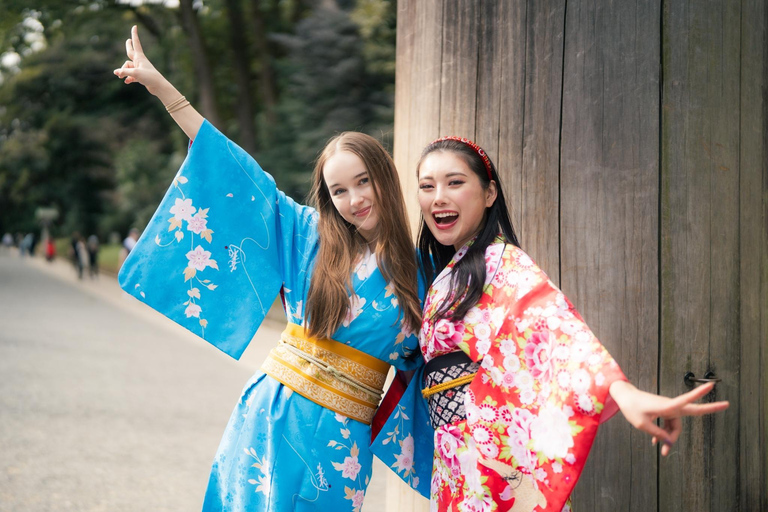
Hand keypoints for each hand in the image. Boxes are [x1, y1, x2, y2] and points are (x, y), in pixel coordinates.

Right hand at [113, 26, 173, 101]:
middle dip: (129, 46)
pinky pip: (131, 76)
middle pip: (131, 52)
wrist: (159, 86)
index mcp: (140, 57)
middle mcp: (140, 62)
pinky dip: (128, 78)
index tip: (135, 26)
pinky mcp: (141, 76)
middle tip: (128, 40)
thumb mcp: (135, 74)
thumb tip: (116, 72)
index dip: (134, 34)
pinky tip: (126, 82)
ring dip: (124, 72)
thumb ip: (124, 72)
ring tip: (120, 77)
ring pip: (128, 67)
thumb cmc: (149, 78)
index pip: (136, 43)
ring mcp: (140, 69)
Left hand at [609, 380, 728, 455]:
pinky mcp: (664, 412)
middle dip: (709, 409)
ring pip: (676, 426)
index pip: (686, 399)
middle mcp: (671, 406)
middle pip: (693, 411)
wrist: (624, 398)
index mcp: (667, 406)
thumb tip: (670, 441)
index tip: (711, 385)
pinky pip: (669, 425)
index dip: (699, 394)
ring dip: (671, 438)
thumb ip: (657, 434)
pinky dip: (664, 434)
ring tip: (663, 452)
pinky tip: (656, 443)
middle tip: (727, 404)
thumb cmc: (632, 409)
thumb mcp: (642, 425)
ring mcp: (668, 409)